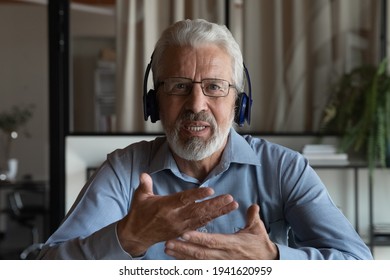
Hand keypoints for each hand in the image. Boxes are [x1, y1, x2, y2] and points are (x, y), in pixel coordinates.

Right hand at [117, 173, 238, 255]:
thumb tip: (144, 174)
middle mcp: (174, 217)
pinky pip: (200, 225)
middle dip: (215, 204)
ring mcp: (180, 226)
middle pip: (198, 210)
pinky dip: (212, 219)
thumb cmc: (138, 214)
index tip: (211, 190)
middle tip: (230, 198)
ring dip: (218, 212)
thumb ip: (145, 185)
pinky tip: (222, 213)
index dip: (198, 195)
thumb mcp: (139, 197)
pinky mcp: (182, 231)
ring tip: (232, 205)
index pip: (184, 200)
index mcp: (165, 207)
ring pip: (203, 218)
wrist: (136, 235)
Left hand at [164, 204, 278, 258]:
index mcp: (232, 244)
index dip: (197, 238)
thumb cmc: (260, 245)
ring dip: (181, 256)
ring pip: (198, 262)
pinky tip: (177, 261)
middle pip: (200, 253)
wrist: (267, 263)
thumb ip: (253, 217)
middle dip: (183, 249)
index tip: (183, 233)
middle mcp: (224, 256)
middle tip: (167, 243)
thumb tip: (252, 205)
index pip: (212, 241)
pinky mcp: (219, 269)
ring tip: (167, 250)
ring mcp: (221, 265)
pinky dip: (188, 265)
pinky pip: (201, 268)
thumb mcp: (258, 229)